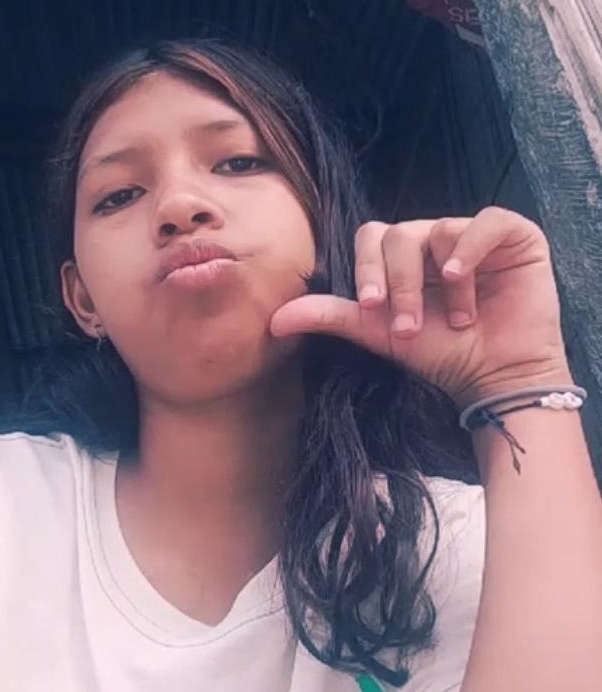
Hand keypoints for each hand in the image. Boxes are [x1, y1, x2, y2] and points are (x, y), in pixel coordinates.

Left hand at [270, 207, 570, 406]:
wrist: (494, 375)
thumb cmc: (438, 352)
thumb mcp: (377, 332)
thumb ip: (329, 316)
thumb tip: (273, 321)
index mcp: (401, 258)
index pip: (372, 238)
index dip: (368, 269)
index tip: (371, 307)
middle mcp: (433, 240)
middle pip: (399, 235)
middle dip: (400, 285)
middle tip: (409, 326)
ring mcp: (472, 235)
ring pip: (439, 230)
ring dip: (441, 285)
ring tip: (458, 320)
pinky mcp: (513, 236)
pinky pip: (486, 222)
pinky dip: (470, 247)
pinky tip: (461, 277)